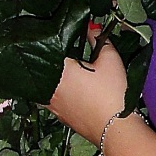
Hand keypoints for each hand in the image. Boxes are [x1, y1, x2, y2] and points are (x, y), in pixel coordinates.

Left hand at [47, 27, 128, 144]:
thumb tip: (90, 26)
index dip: (54, 35)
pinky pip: (47, 97)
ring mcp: (50, 102)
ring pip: (42, 82)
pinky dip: (51, 89)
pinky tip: (63, 86)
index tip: (60, 29)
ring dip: (48, 74)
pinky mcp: (56, 114)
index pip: (48, 45)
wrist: (114, 129)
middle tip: (62, 46)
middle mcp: (48, 85)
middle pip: (42, 64)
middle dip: (50, 55)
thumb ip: (99, 39)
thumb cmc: (112, 92)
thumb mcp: (110, 60)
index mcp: (59, 68)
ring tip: (61, 67)